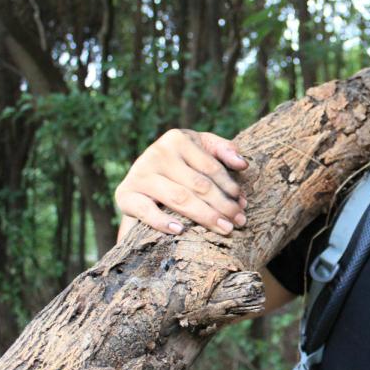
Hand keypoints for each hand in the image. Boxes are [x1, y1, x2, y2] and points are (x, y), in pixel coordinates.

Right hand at [115, 129, 248, 238]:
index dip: (230, 187)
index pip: (211, 167)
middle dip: (223, 205)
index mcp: (177, 139)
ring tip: (224, 228)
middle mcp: (157, 153)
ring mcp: (140, 173)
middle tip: (239, 222)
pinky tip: (181, 230)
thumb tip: (242, 164)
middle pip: (199, 185)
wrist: (142, 177)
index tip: (243, 204)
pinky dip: (162, 221)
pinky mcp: (126, 194)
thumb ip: (223, 150)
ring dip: (205, 216)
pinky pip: (146, 210)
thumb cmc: (181, 163)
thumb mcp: (201, 148)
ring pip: (179, 198)